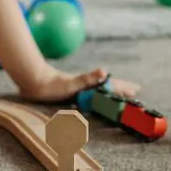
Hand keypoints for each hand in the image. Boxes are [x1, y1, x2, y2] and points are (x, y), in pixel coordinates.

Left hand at [19, 67, 139, 103]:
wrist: (34, 83)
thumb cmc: (53, 85)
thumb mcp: (72, 83)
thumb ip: (88, 78)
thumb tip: (104, 71)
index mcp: (89, 85)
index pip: (110, 85)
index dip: (123, 87)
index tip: (136, 89)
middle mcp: (86, 86)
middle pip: (107, 87)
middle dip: (120, 89)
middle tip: (133, 91)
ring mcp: (79, 89)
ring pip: (99, 91)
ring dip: (110, 92)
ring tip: (119, 94)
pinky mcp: (71, 93)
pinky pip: (89, 96)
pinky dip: (97, 97)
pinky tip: (95, 98)